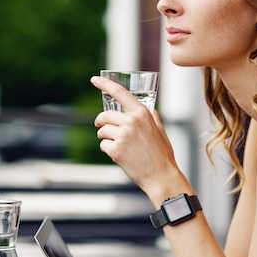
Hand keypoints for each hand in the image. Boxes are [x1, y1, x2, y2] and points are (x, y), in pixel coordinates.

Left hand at [90, 75, 182, 197]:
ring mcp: (123, 135)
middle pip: (105, 115)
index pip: (120, 93)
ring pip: (102, 131)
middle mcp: (132, 121)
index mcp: (142, 113)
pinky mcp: (116, 149)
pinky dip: (108, 150)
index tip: (94, 79)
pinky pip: (103, 145)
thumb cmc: (162, 155)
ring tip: (118, 146)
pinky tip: (120, 155)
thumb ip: (152, 118)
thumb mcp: (160, 131)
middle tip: (103, 128)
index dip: (105, 84)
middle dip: (101, 122)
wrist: (161, 176)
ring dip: (105, 138)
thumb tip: (150, 110)